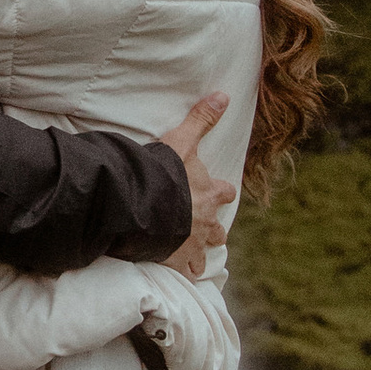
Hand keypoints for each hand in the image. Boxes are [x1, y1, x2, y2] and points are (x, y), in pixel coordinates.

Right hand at [153, 90, 234, 276]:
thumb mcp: (182, 141)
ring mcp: (191, 244)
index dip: (222, 191)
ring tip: (193, 257)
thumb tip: (223, 95)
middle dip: (213, 230)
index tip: (220, 192)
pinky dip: (182, 273)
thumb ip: (201, 119)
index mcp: (209, 194)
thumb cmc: (164, 173)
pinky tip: (177, 274)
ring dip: (199, 254)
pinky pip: (184, 273)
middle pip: (218, 230)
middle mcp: (206, 222)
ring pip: (203, 254)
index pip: (225, 192)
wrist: (145, 205)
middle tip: (207, 230)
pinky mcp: (175, 260)